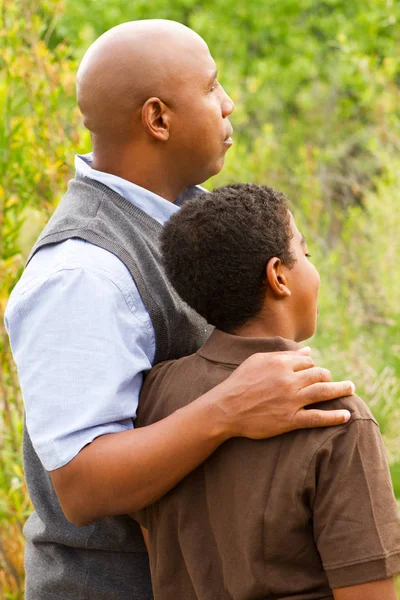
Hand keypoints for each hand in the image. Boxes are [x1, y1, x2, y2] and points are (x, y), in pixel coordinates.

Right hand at [213, 349, 353, 438]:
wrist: (225, 408)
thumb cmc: (240, 382)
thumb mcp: (258, 361)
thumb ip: (284, 355)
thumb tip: (308, 351)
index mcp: (280, 364)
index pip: (308, 362)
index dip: (314, 367)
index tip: (315, 373)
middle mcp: (288, 380)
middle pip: (319, 375)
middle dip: (329, 377)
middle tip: (335, 382)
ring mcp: (290, 400)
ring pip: (323, 392)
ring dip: (341, 390)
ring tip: (351, 390)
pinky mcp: (289, 420)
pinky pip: (317, 417)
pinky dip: (334, 417)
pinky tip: (346, 416)